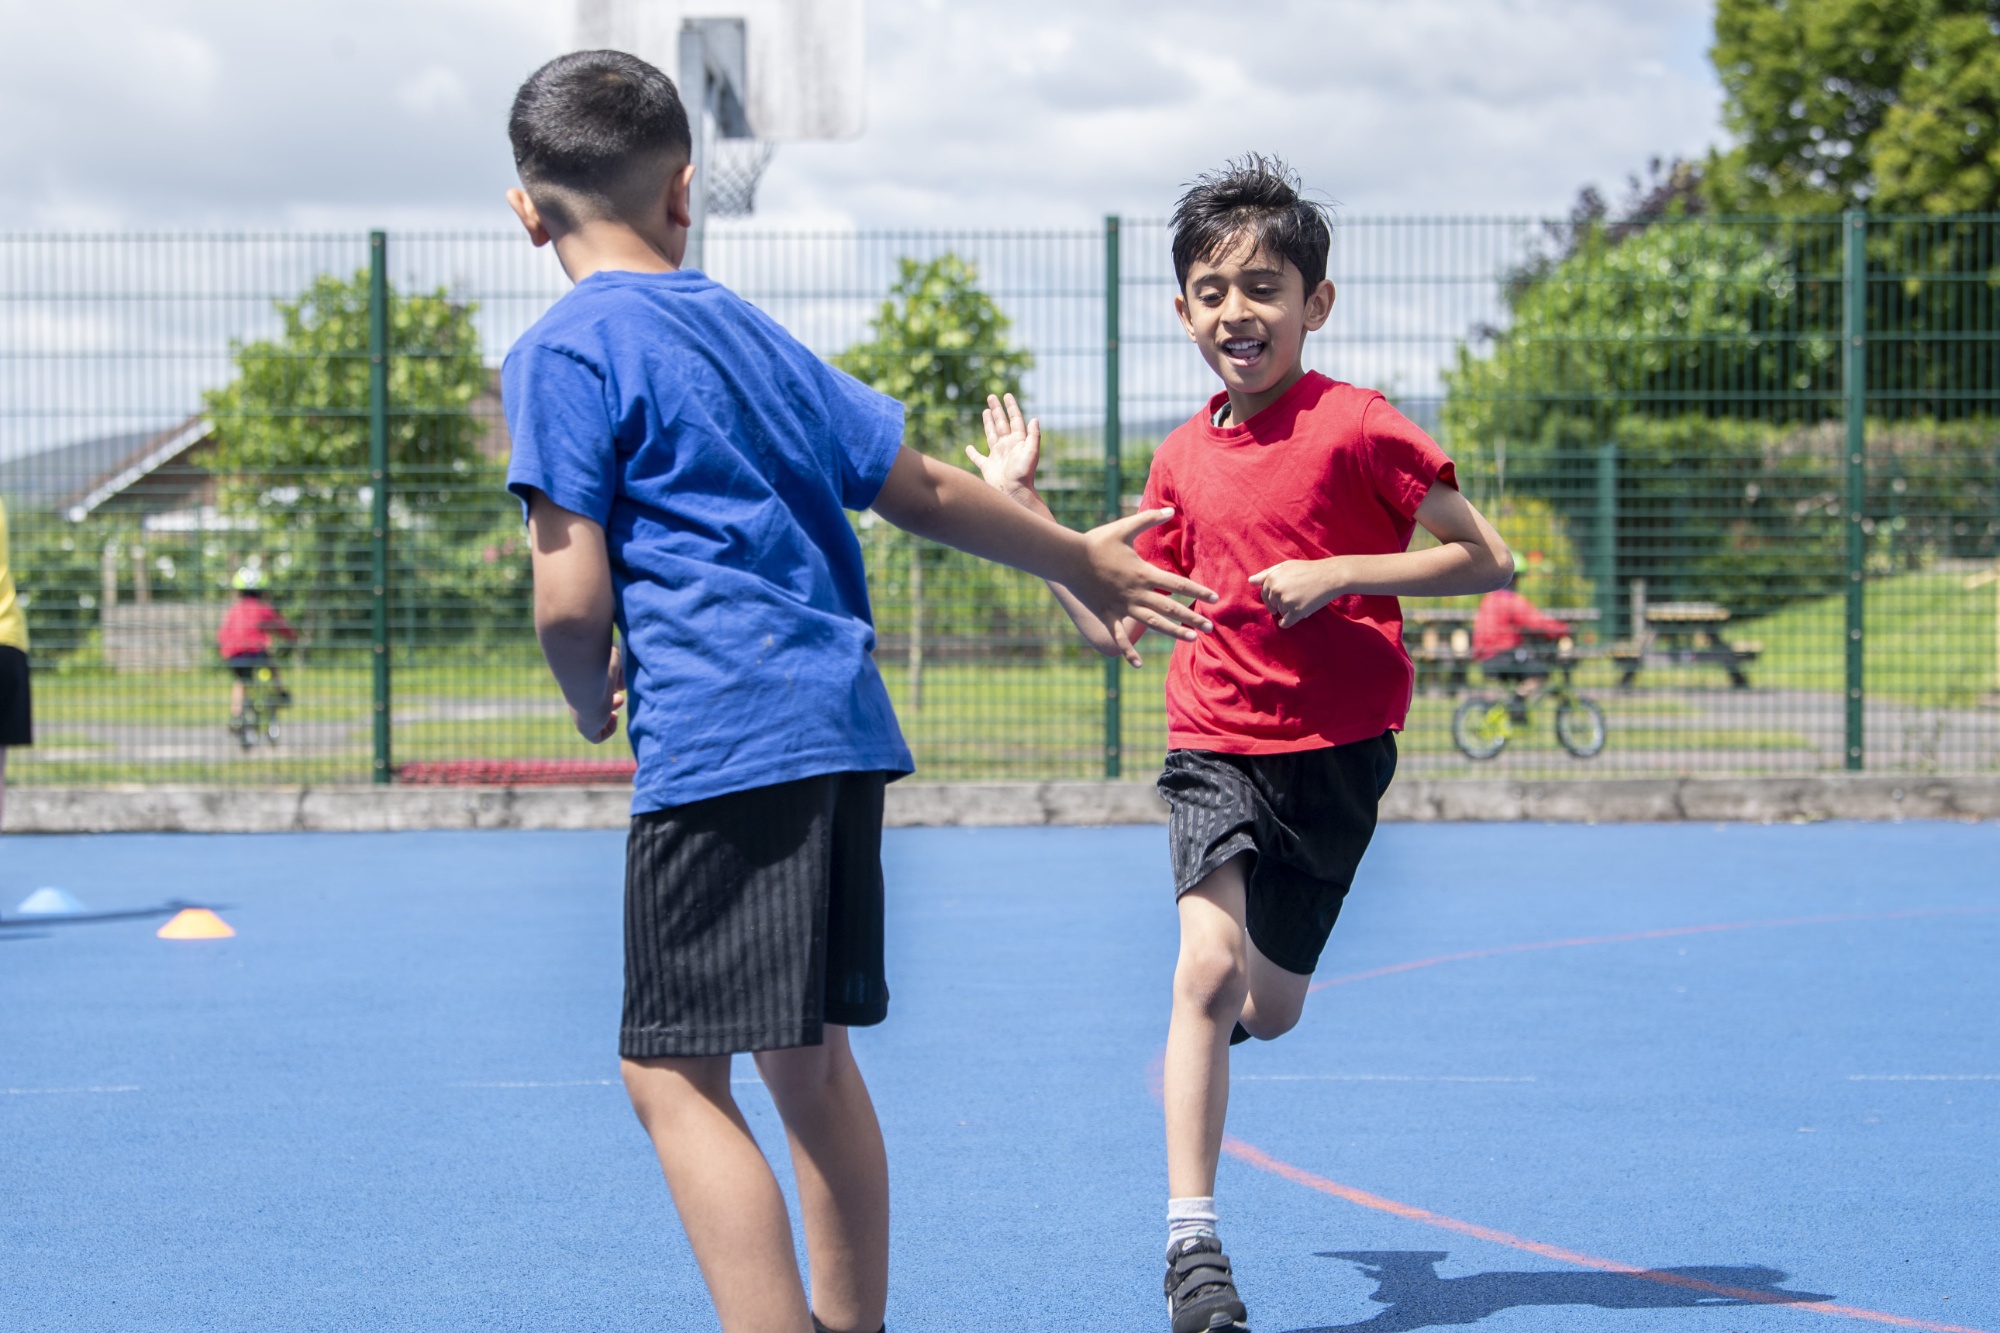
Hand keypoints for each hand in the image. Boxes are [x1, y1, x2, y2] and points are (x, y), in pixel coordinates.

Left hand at [570, 644, 624, 742]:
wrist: (586, 680)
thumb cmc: (599, 666)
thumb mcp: (613, 661)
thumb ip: (618, 671)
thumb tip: (621, 687)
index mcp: (585, 686)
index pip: (594, 693)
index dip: (609, 692)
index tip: (618, 687)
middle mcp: (581, 701)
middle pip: (593, 709)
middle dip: (610, 704)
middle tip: (619, 698)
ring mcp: (581, 716)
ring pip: (594, 724)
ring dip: (609, 720)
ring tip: (614, 712)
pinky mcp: (585, 729)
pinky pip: (596, 737)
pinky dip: (609, 730)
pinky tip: (612, 718)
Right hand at [967, 392, 1039, 497]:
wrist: (1014, 492)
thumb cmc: (1023, 474)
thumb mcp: (1031, 452)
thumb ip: (1033, 436)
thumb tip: (1034, 418)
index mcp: (1018, 441)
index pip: (1014, 419)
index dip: (1011, 407)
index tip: (1006, 395)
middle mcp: (1007, 446)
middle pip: (1001, 423)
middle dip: (997, 410)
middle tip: (991, 397)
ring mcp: (997, 456)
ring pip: (991, 434)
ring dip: (988, 423)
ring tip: (986, 411)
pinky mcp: (988, 467)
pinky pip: (978, 458)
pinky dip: (972, 453)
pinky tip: (969, 447)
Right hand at [1071, 509, 1217, 665]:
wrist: (1068, 559)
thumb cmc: (1097, 542)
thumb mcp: (1125, 527)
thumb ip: (1149, 519)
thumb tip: (1171, 510)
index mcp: (1143, 574)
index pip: (1177, 584)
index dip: (1197, 591)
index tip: (1214, 598)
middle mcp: (1136, 594)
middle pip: (1170, 608)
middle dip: (1192, 617)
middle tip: (1210, 627)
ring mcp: (1122, 607)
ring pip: (1152, 623)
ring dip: (1173, 632)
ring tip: (1191, 639)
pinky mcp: (1108, 614)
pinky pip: (1120, 636)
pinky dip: (1128, 651)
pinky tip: (1139, 664)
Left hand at [1249, 558, 1344, 627]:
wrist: (1330, 576)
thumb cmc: (1308, 570)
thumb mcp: (1285, 566)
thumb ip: (1266, 574)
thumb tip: (1250, 581)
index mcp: (1272, 578)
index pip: (1264, 593)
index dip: (1273, 596)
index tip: (1282, 596)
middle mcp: (1276, 590)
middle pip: (1272, 604)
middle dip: (1281, 603)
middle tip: (1296, 596)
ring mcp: (1285, 601)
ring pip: (1280, 612)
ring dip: (1288, 610)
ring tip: (1302, 600)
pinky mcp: (1296, 611)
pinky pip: (1286, 622)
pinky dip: (1286, 623)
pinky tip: (1290, 619)